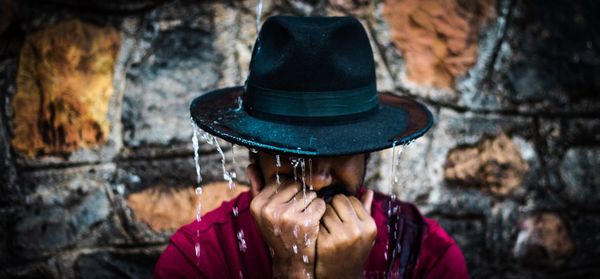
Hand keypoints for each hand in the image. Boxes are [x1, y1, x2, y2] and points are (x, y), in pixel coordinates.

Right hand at [248, 163, 326, 278]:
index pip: (280, 180)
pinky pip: (319, 204)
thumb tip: (251, 164)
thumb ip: (257, 186)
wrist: (291, 258)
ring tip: (304, 216)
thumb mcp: (262, 211)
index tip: (287, 204)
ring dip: (311, 203)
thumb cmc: (277, 230)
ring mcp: (288, 217)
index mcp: (257, 205)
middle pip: (296, 185)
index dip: (288, 190)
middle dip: (300, 195)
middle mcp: (270, 210)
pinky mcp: (305, 223)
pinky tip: (313, 220)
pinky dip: (320, 210)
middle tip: (297, 211)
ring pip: (309, 194)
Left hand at [316, 190, 375, 278]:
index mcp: (369, 226)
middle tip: (332, 221)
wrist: (342, 278)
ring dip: (323, 216)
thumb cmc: (353, 252)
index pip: (351, 199)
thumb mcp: (364, 234)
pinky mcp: (325, 243)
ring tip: (328, 230)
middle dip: (333, 207)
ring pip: (325, 209)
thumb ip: (366, 211)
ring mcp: (340, 237)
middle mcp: (357, 230)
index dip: (343, 206)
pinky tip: (320, 236)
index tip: (342, 217)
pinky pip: (316, 221)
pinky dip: (316, 226)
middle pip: (338, 200)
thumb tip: (369, 191)